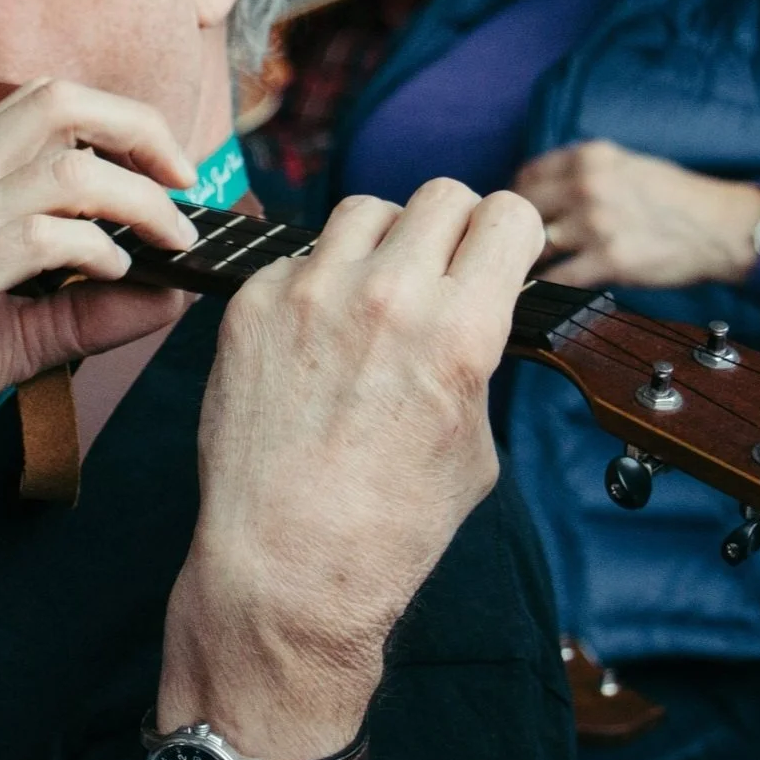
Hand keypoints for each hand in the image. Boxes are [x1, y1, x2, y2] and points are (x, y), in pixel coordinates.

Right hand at [0, 79, 198, 500]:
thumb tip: (174, 293)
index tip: (171, 172)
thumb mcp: (14, 335)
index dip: (121, 123)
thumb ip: (89, 309)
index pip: (46, 105)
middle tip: (186, 186)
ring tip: (173, 242)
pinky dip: (99, 250)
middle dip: (141, 132)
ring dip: (140, 202)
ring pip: (65, 170)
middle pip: (58, 104)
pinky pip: (40, 237)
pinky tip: (120, 275)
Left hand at [157, 181, 543, 759]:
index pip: (507, 214)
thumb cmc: (389, 523)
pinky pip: (297, 258)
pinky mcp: (250, 303)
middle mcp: (387, 294)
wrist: (286, 563)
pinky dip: (314, 284)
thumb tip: (471, 313)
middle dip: (450, 230)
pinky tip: (312, 338)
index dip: (509, 237)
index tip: (497, 257)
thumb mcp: (474, 443)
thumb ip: (476, 359)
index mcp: (461, 328)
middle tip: (439, 273)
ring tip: (372, 297)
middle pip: (439, 196)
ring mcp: (310, 292)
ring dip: (380, 242)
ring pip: (364, 212)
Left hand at [513, 140, 759, 289]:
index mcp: (590, 157)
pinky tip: (544, 290)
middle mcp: (587, 185)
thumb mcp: (625, 165)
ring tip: (526, 271)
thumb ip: (580, 172)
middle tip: (514, 247)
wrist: (721, 228)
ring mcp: (596, 224)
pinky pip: (555, 278)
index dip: (516, 199)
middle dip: (515, 230)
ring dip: (528, 260)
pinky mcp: (608, 261)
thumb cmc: (674, 198)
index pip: (526, 175)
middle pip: (521, 208)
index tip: (515, 216)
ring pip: (534, 244)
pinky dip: (544, 287)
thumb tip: (533, 191)